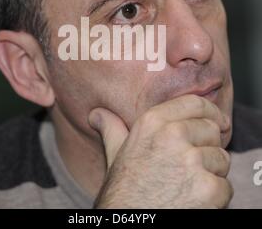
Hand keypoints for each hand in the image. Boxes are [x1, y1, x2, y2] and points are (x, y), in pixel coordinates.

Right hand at [89, 95, 232, 208]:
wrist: (127, 221)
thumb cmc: (123, 190)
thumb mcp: (115, 153)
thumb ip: (111, 128)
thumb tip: (96, 113)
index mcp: (152, 121)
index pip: (196, 103)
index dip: (210, 112)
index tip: (217, 122)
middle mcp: (172, 134)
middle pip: (212, 129)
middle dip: (207, 146)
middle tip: (189, 165)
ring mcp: (191, 160)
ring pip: (221, 158)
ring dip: (211, 173)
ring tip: (186, 185)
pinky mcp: (208, 188)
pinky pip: (225, 186)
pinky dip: (215, 197)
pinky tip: (191, 201)